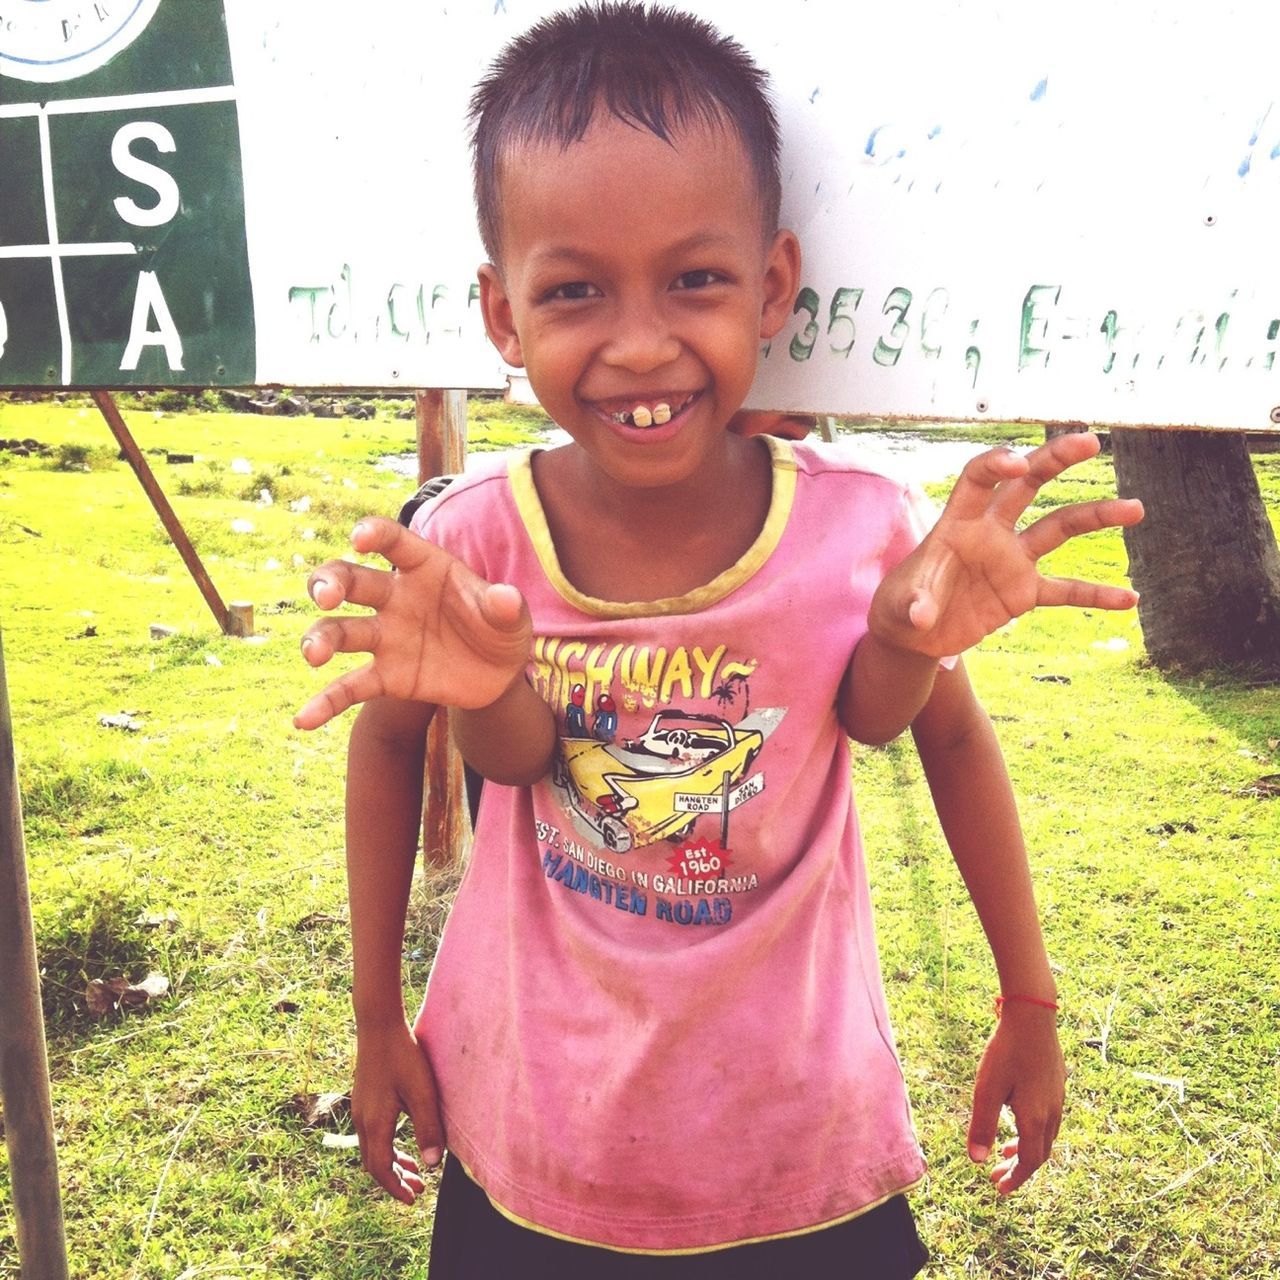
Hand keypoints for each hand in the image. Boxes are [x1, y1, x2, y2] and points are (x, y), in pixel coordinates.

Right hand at [294, 518, 531, 729]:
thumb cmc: (501, 628)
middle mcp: (395, 597)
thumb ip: (506, 607)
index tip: (359, 538)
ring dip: (320, 639)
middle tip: (325, 597)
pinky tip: (304, 720)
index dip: (374, 534)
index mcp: (424, 567)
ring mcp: (386, 637)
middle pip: (351, 580)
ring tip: (313, 655)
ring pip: (340, 631)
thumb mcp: (512, 617)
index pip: (393, 541)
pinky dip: (326, 702)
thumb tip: (506, 598)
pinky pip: (350, 687)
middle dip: (330, 583)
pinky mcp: (386, 676)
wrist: (500, 675)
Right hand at [351, 1019, 444, 1204]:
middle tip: (418, 1190)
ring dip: (392, 1163)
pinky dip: (387, 1146)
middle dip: (395, 1180)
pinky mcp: (363, 1098)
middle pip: (374, 1163)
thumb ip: (428, 1128)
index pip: (380, 1169)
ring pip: (372, 1149)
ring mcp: (360, 1109)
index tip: (412, 1200)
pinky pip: (372, 1134)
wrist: (378, 1025)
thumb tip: (432, 1165)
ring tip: (414, 1169)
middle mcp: (362, 1120)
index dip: (395, 1188)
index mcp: (375, 1124)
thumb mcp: (422, 1092)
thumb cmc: (402, 1056)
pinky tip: (403, 1140)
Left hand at [869, 433, 1143, 658]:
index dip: (996, 465)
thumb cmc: (901, 607)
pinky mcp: (1024, 592)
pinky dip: (1094, 595)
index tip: (1017, 462)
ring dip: (1095, 516)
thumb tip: (920, 615)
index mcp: (958, 523)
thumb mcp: (899, 606)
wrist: (913, 634)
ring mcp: (1012, 560)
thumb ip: (913, 604)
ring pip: (1059, 528)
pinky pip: (1065, 590)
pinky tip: (1128, 599)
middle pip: (1028, 485)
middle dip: (1055, 460)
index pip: (978, 480)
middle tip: (1091, 441)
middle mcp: (991, 533)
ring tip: (1135, 508)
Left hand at [967, 1002, 1065, 1194]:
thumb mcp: (987, 1089)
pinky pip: (1047, 1121)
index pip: (1029, 1162)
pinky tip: (1016, 1120)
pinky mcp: (1056, 1086)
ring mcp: (1057, 1100)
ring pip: (1044, 1138)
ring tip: (1004, 1153)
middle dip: (1018, 1170)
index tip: (999, 1189)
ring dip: (1025, 1151)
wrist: (1033, 1017)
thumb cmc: (1007, 1051)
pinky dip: (1031, 1133)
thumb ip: (982, 1126)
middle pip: (1038, 1154)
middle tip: (996, 1177)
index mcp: (1035, 1119)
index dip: (1015, 1179)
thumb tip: (976, 1161)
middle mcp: (1051, 1114)